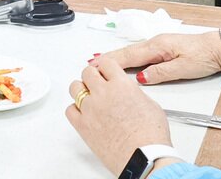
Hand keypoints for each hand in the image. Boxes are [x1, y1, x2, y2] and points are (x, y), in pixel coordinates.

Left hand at [65, 58, 174, 174]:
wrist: (143, 157)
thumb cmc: (151, 136)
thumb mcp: (150, 105)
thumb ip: (134, 93)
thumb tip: (128, 93)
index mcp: (121, 85)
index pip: (106, 63)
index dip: (106, 68)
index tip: (106, 71)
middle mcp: (103, 93)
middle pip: (88, 72)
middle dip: (93, 76)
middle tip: (97, 84)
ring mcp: (90, 109)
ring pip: (75, 87)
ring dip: (81, 90)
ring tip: (89, 97)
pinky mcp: (82, 126)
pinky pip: (70, 110)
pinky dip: (75, 109)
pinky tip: (84, 113)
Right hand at [89, 32, 220, 85]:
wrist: (219, 48)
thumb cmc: (204, 56)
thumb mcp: (183, 68)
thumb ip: (160, 73)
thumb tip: (140, 77)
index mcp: (158, 47)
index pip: (129, 56)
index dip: (110, 62)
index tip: (95, 65)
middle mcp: (155, 43)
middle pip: (126, 52)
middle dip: (107, 58)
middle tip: (89, 64)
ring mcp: (159, 45)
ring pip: (132, 52)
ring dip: (115, 58)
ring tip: (99, 62)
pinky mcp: (163, 49)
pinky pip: (140, 54)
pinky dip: (127, 58)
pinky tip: (123, 61)